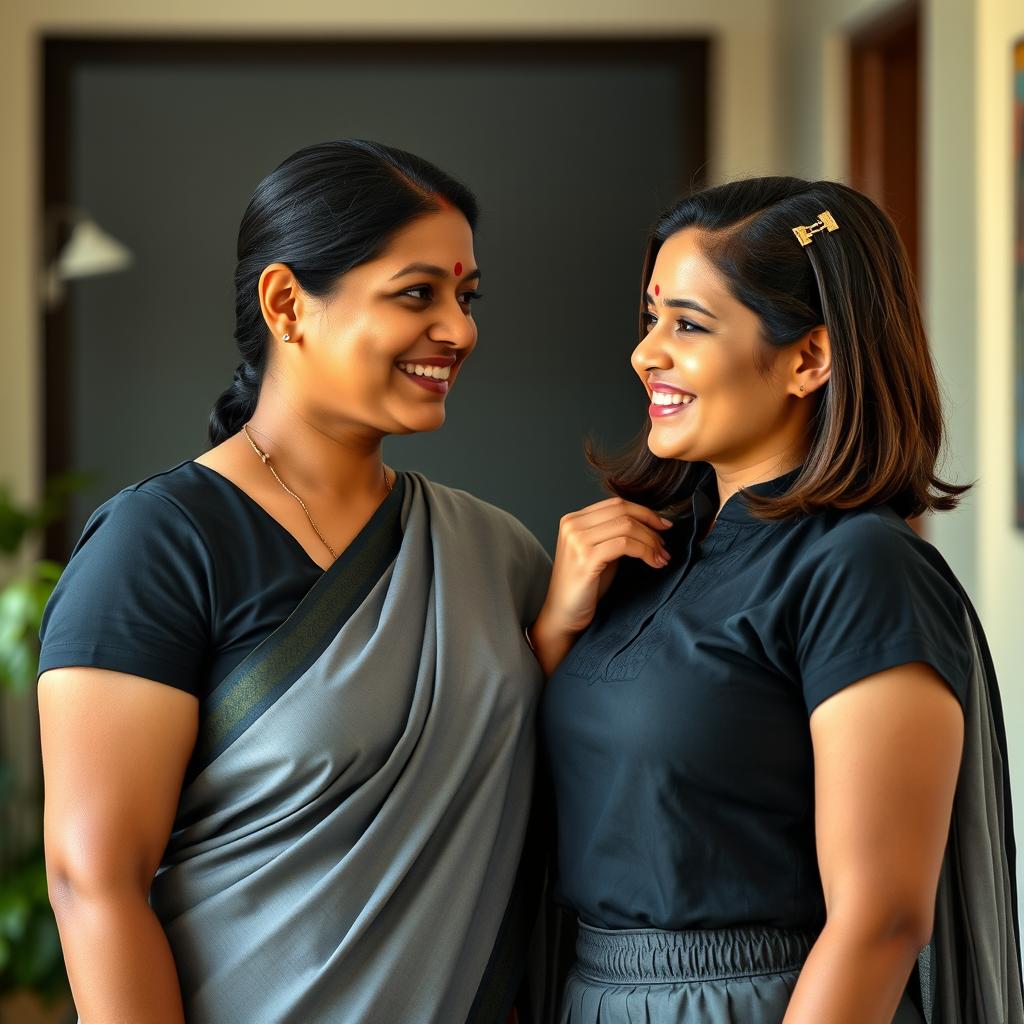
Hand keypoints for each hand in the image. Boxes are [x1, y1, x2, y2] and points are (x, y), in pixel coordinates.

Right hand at [538, 496, 672, 641]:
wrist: (563, 615)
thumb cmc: (584, 587)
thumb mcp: (599, 551)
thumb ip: (615, 534)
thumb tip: (650, 524)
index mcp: (574, 519)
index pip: (616, 504)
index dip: (645, 512)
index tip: (663, 526)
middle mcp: (572, 525)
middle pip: (623, 511)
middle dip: (651, 526)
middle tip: (665, 544)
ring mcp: (577, 540)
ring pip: (627, 526)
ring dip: (651, 541)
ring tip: (662, 557)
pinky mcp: (585, 558)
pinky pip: (625, 544)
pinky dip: (645, 551)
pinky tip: (654, 563)